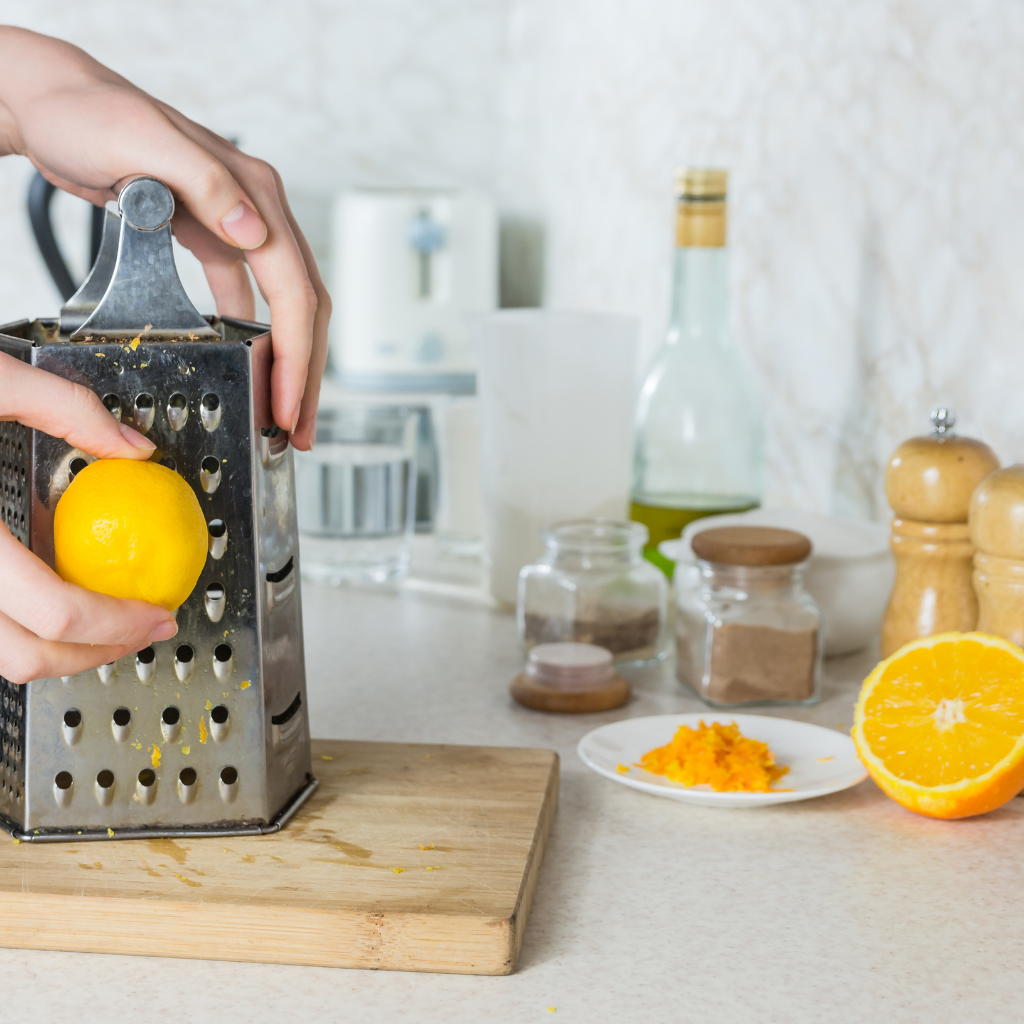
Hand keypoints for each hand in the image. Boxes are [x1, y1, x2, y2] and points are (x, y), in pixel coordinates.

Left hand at [0, 27, 328, 449]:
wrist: (52, 98)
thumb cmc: (90, 112)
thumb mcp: (146, 141)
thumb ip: (208, 184)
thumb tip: (255, 234)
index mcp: (253, 193)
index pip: (294, 288)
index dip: (296, 352)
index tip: (288, 402)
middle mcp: (255, 210)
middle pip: (304, 305)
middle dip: (306, 371)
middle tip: (298, 427)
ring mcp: (236, 224)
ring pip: (283, 306)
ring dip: (287, 360)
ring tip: (283, 409)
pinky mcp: (211, 236)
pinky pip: (246, 295)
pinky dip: (254, 335)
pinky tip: (249, 364)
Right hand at [0, 353, 177, 684]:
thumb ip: (69, 409)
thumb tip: (136, 449)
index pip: (56, 612)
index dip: (121, 625)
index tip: (160, 613)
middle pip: (25, 659)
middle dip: (100, 655)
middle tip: (142, 630)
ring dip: (56, 653)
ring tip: (102, 623)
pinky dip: (12, 631)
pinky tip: (39, 600)